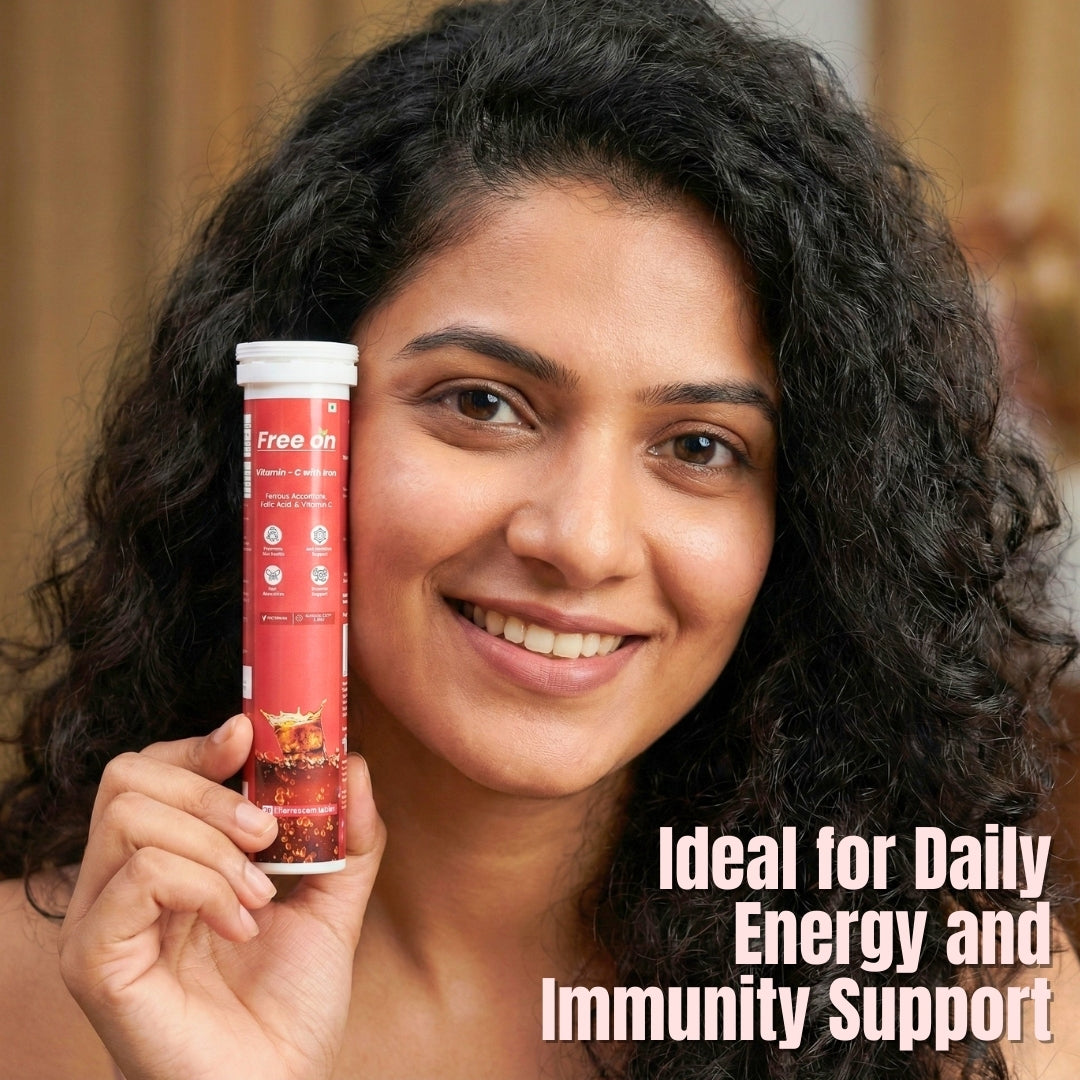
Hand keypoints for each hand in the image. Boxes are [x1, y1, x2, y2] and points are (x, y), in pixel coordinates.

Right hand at [58, 714, 384, 1079]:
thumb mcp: (332, 903)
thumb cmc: (291, 1008)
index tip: (250, 734)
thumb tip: (355, 765)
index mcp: (164, 863)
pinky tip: (239, 927)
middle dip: (212, 790)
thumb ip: (346, 835)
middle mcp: (118, 886)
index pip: (152, 771)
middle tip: (267, 837)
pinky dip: (203, 887)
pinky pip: (139, 877)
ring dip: (214, 843)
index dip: (198, 744)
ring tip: (258, 894)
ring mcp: (100, 923)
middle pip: (130, 777)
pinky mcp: (97, 961)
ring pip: (132, 817)